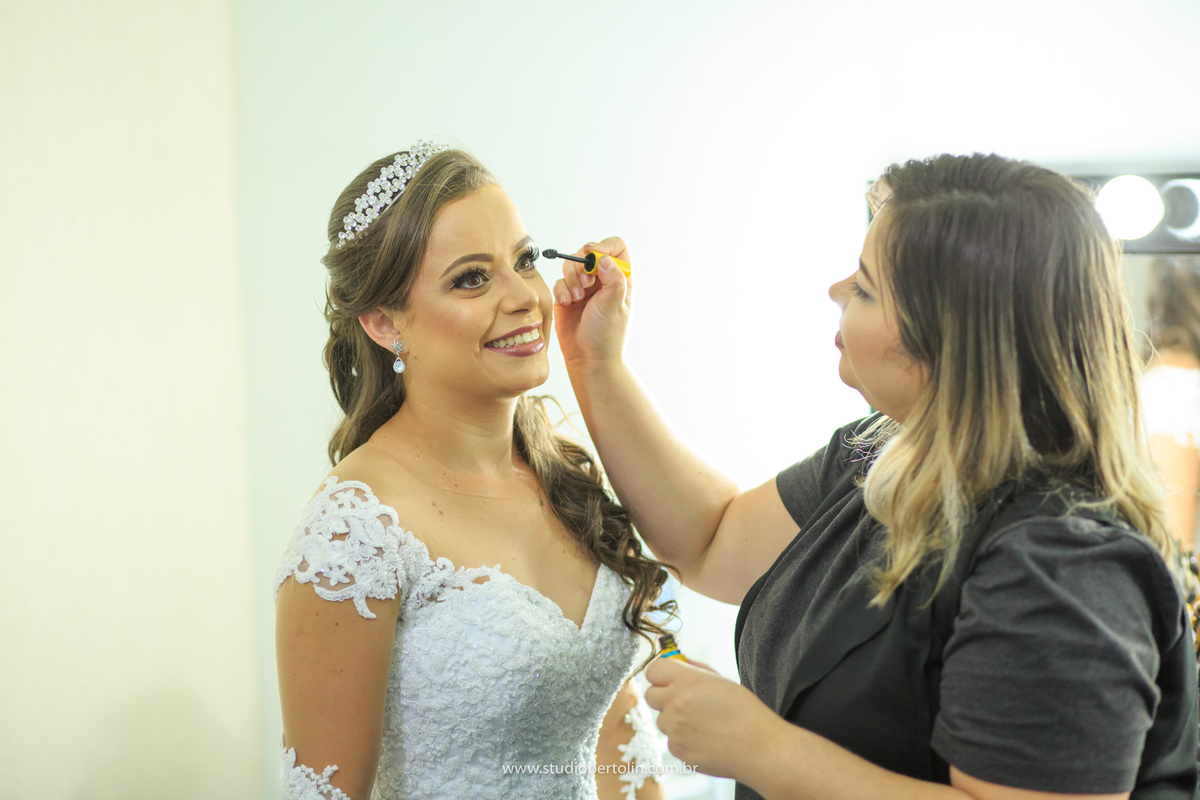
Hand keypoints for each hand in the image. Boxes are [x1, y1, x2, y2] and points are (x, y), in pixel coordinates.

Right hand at [552, 237, 631, 368]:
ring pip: (571, 264)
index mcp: (620, 278)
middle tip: (586, 283)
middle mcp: (602, 279)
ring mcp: (584, 287)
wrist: (588, 358)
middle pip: (588, 252)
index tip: (594, 255)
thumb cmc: (607, 335)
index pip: (616, 248)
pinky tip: (567, 304)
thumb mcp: (614, 305)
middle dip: (582, 264)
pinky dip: (561, 290)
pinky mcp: (567, 295)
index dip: (605, 246)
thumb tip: (603, 257)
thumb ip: (613, 279)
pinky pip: (559, 281)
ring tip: (576, 298)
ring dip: (571, 278)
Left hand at [643, 657, 779, 781]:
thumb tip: (675, 663)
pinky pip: (672, 740)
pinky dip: (684, 739)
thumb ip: (693, 670)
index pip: (653, 670)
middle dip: (664, 696)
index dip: (661, 674)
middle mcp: (676, 704)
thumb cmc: (745, 712)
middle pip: (651, 695)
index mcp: (687, 681)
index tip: (669, 679)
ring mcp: (675, 730)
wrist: (760, 747)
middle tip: (686, 701)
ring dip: (676, 720)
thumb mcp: (721, 680)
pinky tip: (706, 739)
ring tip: (704, 723)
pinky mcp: (678, 751)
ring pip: (663, 720)